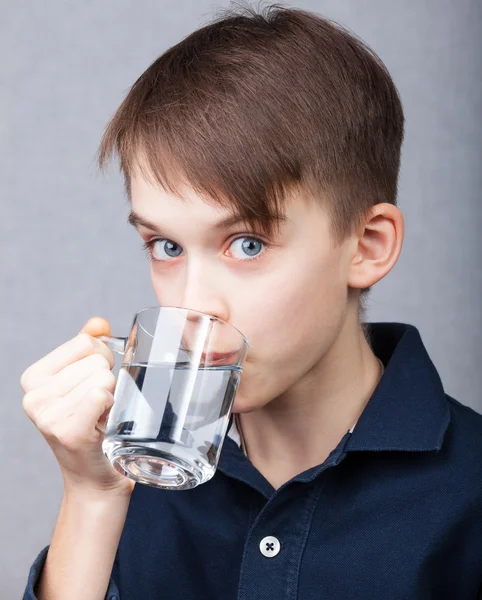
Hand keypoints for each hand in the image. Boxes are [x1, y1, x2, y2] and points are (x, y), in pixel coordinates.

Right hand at [21, 317, 134, 496]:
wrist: (97, 476)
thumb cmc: (96, 425)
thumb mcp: (87, 380)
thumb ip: (90, 348)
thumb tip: (98, 323)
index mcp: (34, 377)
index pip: (86, 342)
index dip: (102, 360)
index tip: (93, 387)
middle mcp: (33, 395)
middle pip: (97, 359)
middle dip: (108, 380)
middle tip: (99, 408)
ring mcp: (47, 415)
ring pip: (103, 376)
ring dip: (112, 396)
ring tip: (100, 418)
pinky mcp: (66, 430)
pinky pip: (101, 394)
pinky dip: (112, 407)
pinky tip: (102, 426)